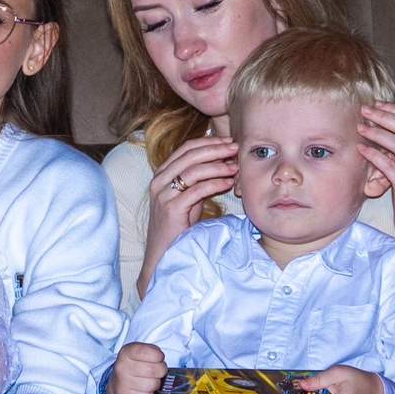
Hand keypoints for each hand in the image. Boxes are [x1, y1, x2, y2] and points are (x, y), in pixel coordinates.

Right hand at [108, 342, 168, 393]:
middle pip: (152, 370)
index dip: (158, 356)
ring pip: (152, 384)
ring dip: (156, 383)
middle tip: (158, 371)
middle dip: (161, 371)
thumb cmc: (134, 365)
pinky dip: (150, 393)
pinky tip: (144, 389)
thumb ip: (153, 351)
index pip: (145, 352)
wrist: (118, 382)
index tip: (159, 358)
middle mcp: (122, 366)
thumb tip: (161, 360)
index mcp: (126, 352)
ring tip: (151, 380)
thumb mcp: (141, 352)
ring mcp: (123, 382)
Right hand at [142, 137, 239, 273]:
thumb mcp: (188, 196)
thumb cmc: (179, 225)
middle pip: (190, 155)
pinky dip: (215, 184)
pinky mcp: (171, 208)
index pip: (186, 148)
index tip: (229, 141)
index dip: (209, 141)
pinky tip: (228, 183)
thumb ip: (199, 179)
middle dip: (216, 149)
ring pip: (193, 170)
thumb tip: (223, 161)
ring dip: (218, 166)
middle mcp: (159, 180)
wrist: (164, 252)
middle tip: (236, 148)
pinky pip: (196, 190)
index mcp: (162, 174)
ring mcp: (163, 194)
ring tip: (235, 167)